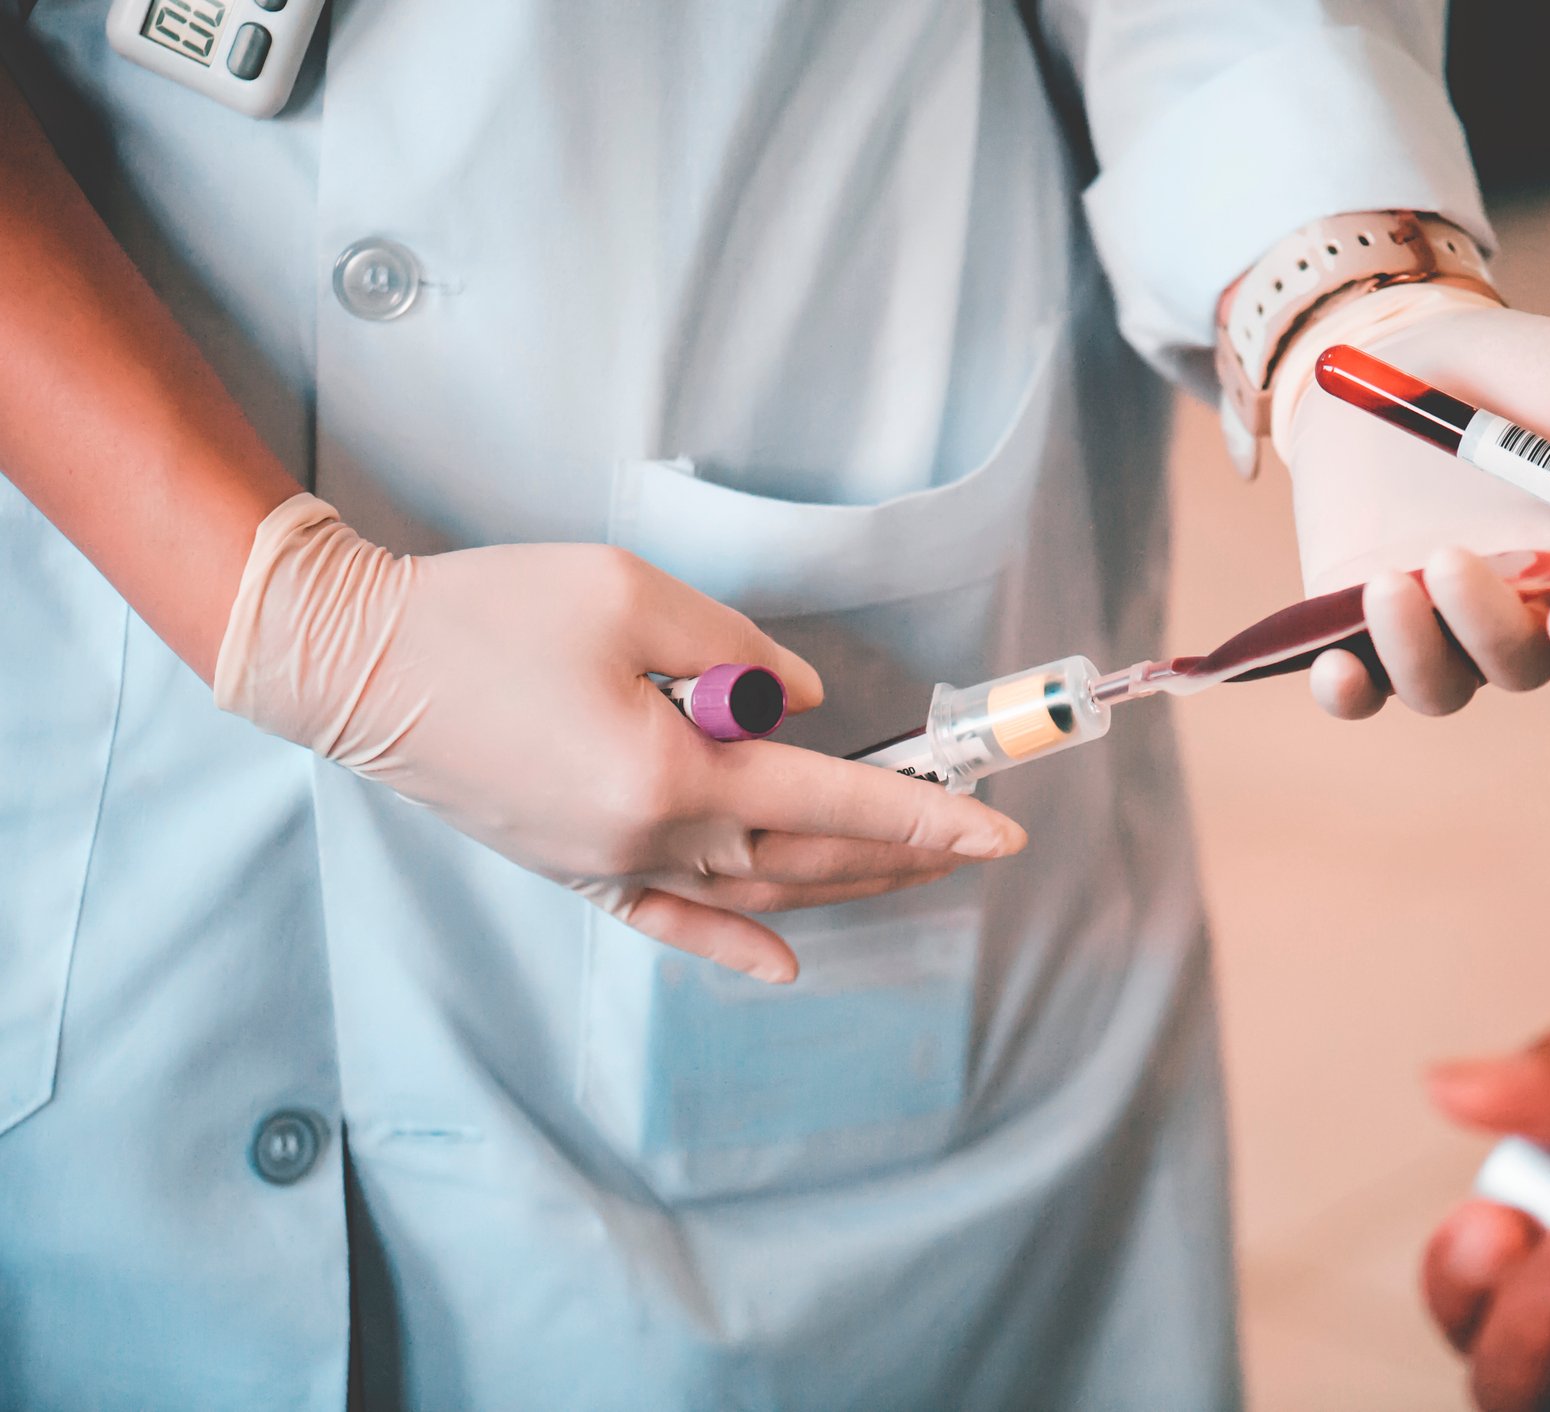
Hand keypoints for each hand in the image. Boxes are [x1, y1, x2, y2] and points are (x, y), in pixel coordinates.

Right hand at [215, 496, 1026, 981]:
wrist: (352, 663)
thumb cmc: (489, 611)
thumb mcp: (630, 596)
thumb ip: (740, 652)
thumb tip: (812, 706)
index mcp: (672, 775)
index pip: (832, 800)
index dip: (924, 815)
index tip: (1000, 830)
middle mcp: (648, 843)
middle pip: (805, 857)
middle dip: (900, 849)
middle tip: (971, 837)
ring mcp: (606, 869)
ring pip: (753, 894)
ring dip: (840, 886)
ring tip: (912, 872)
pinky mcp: (570, 872)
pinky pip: (666, 926)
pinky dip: (729, 945)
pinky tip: (778, 963)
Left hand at [1270, 286, 1549, 718]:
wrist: (1398, 350)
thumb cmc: (1517, 369)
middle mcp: (1519, 610)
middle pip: (1518, 661)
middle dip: (1490, 628)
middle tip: (1453, 560)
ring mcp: (1438, 623)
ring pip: (1440, 683)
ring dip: (1414, 652)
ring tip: (1385, 583)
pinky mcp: (1363, 623)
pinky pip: (1361, 687)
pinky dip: (1349, 692)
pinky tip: (1335, 665)